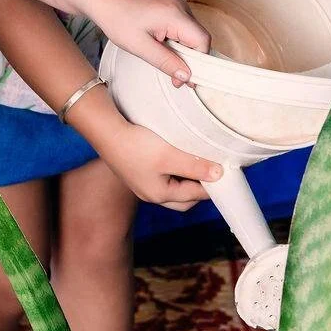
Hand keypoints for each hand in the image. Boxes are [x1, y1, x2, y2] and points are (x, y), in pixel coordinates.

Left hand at [91, 0, 209, 86]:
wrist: (107, 0)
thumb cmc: (119, 21)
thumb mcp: (140, 47)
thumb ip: (165, 62)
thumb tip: (187, 77)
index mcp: (175, 14)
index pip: (202, 40)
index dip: (198, 62)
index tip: (184, 79)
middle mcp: (181, 6)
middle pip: (198, 38)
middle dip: (189, 58)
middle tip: (173, 75)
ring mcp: (178, 4)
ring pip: (192, 34)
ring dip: (182, 50)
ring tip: (161, 55)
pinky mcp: (173, 6)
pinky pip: (184, 27)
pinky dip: (178, 40)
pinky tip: (161, 45)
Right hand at [102, 120, 221, 211]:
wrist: (107, 132)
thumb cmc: (136, 146)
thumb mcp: (170, 155)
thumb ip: (195, 166)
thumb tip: (219, 175)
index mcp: (160, 195)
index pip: (195, 195)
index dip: (211, 185)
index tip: (224, 173)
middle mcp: (151, 194)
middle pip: (184, 198)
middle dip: (199, 187)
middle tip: (210, 170)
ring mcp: (142, 184)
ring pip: (173, 188)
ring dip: (185, 178)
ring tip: (195, 162)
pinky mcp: (137, 172)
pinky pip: (162, 178)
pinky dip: (173, 172)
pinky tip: (175, 157)